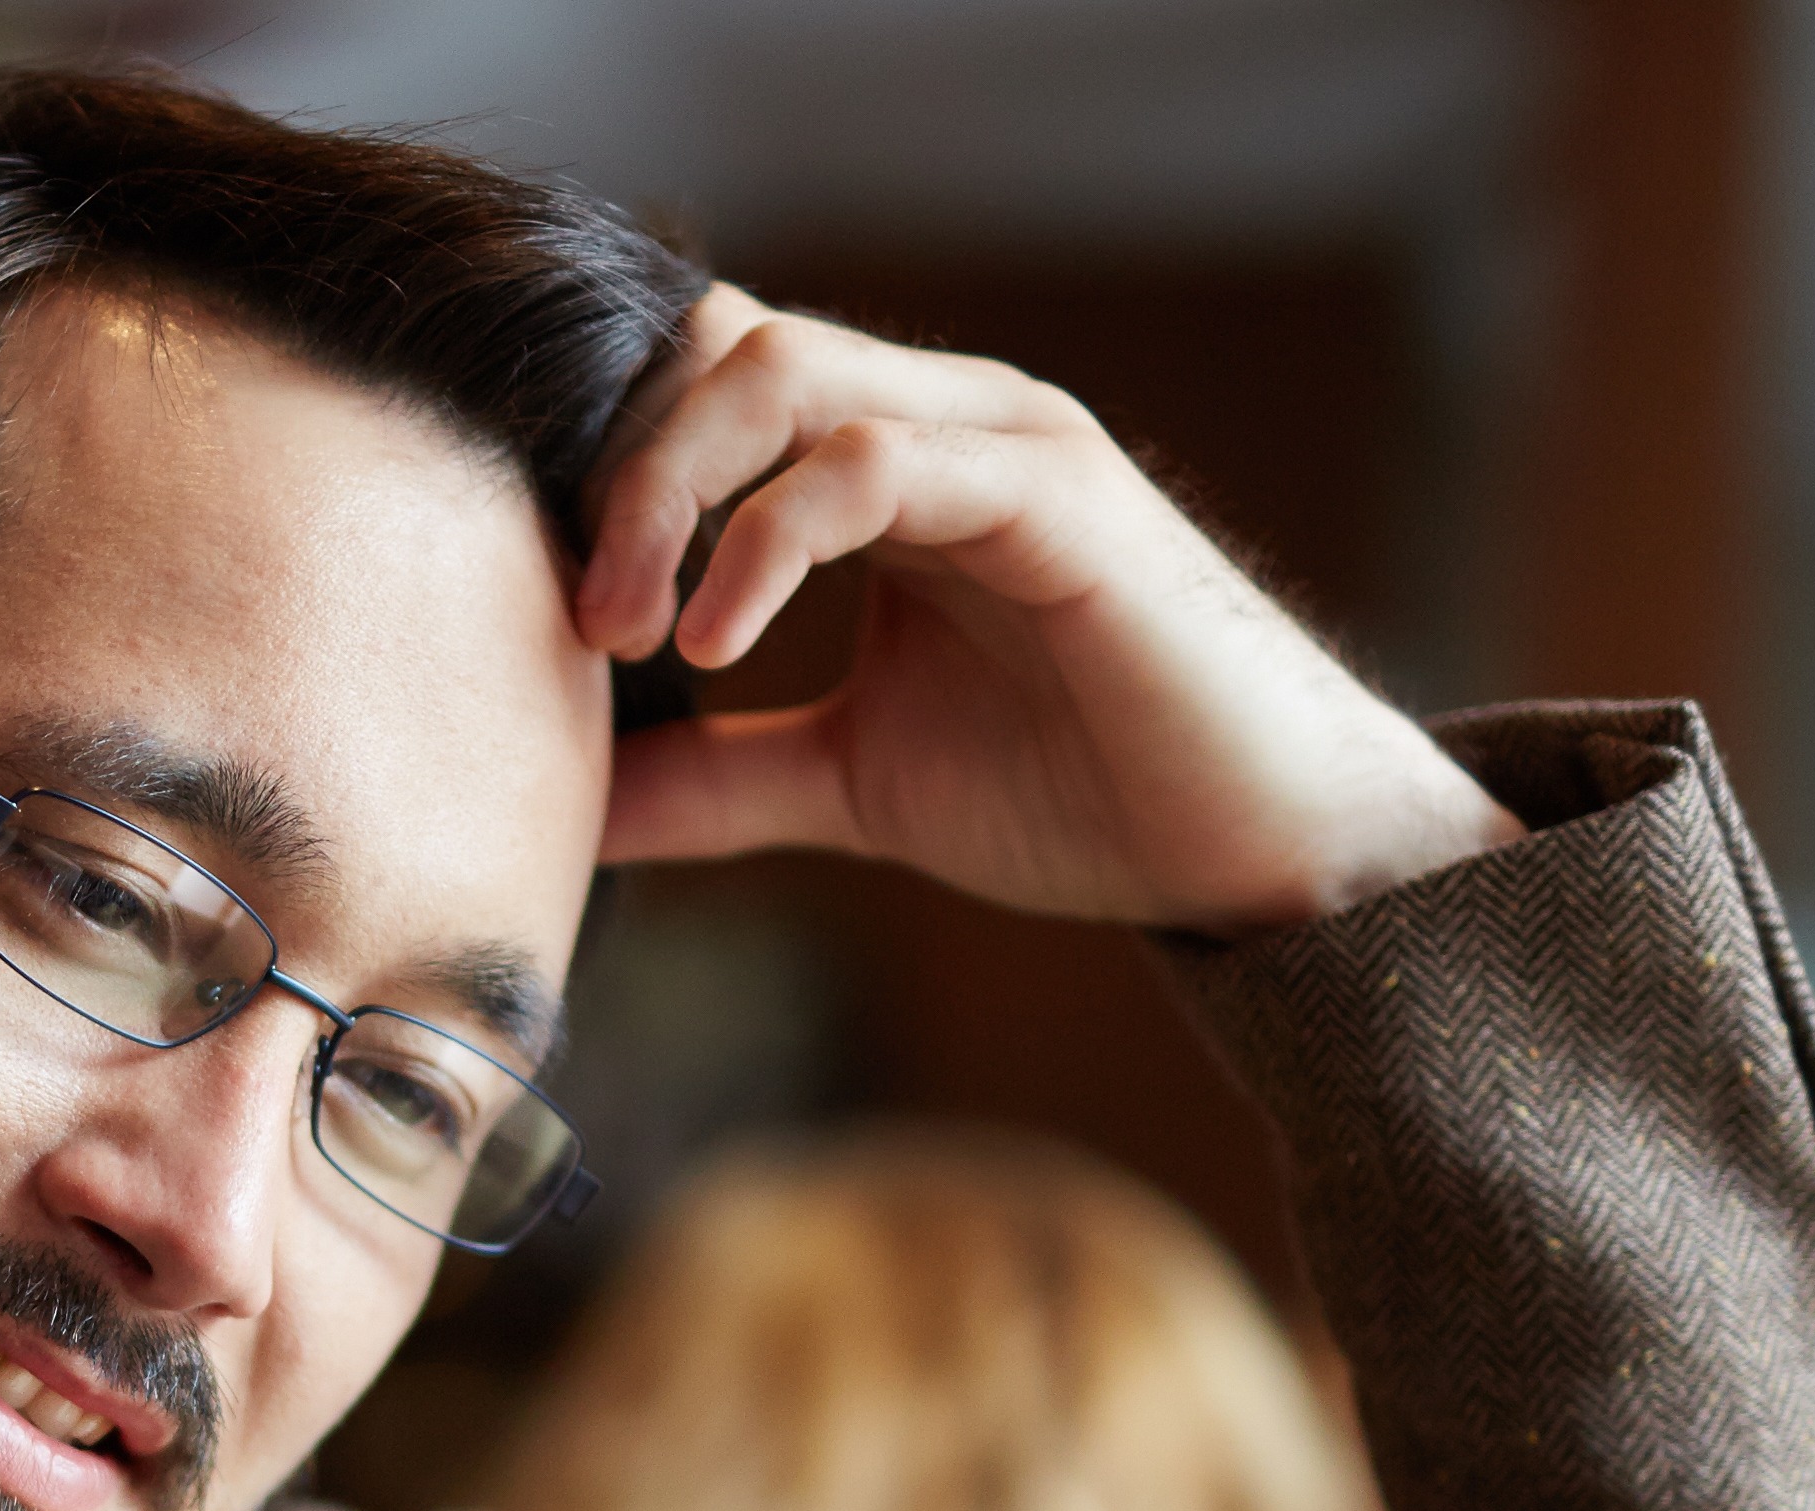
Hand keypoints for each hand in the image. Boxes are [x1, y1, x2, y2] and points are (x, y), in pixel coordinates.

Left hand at [582, 285, 1523, 931]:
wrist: (1258, 856)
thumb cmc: (1088, 796)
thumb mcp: (851, 781)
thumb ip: (718, 774)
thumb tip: (572, 804)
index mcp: (896, 462)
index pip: (707, 377)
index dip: (612, 467)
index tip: (556, 612)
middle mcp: (948, 421)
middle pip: (722, 350)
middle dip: (620, 474)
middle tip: (580, 626)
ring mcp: (1006, 444)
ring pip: (779, 374)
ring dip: (671, 496)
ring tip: (631, 635)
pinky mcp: (1056, 497)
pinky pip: (875, 460)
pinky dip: (769, 539)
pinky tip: (716, 640)